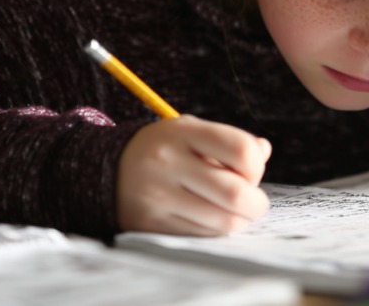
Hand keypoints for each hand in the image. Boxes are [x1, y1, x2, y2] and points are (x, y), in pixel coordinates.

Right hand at [117, 115, 271, 235]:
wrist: (105, 171)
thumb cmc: (163, 150)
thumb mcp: (191, 132)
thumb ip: (230, 140)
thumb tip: (263, 152)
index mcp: (182, 133)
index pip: (240, 149)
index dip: (256, 165)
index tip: (251, 171)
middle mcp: (168, 163)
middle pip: (235, 192)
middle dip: (256, 203)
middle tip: (254, 202)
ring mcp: (158, 196)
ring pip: (222, 221)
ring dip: (239, 220)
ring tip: (234, 211)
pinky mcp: (152, 225)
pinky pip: (203, 236)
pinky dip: (217, 231)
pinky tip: (211, 218)